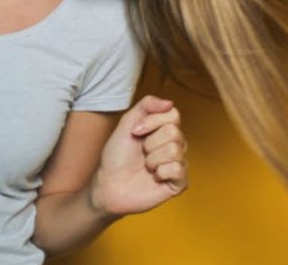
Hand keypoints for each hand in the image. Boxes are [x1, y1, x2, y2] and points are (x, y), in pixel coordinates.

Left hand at [90, 95, 187, 216]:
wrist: (108, 184)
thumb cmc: (117, 156)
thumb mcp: (127, 123)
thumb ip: (146, 106)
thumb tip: (169, 102)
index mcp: (165, 129)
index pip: (173, 115)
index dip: (152, 122)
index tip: (135, 131)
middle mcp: (176, 145)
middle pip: (174, 133)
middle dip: (150, 143)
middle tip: (141, 152)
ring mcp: (179, 164)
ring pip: (175, 151)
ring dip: (152, 159)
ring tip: (145, 166)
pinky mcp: (179, 183)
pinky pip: (177, 170)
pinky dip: (160, 172)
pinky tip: (154, 177)